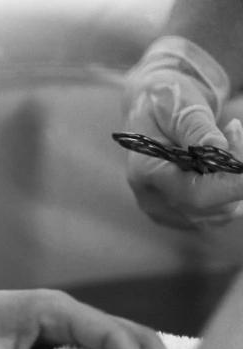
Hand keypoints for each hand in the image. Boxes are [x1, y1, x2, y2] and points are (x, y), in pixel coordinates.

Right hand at [122, 36, 242, 228]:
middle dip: (236, 174)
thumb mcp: (179, 105)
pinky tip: (224, 163)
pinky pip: (218, 213)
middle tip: (235, 130)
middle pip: (212, 205)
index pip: (194, 193)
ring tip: (229, 139)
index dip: (231, 186)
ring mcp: (165, 211)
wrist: (151, 112)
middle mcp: (152, 198)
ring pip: (220, 212)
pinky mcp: (179, 215)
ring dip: (234, 181)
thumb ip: (196, 126)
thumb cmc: (165, 102)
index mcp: (146, 171)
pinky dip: (229, 190)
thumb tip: (219, 147)